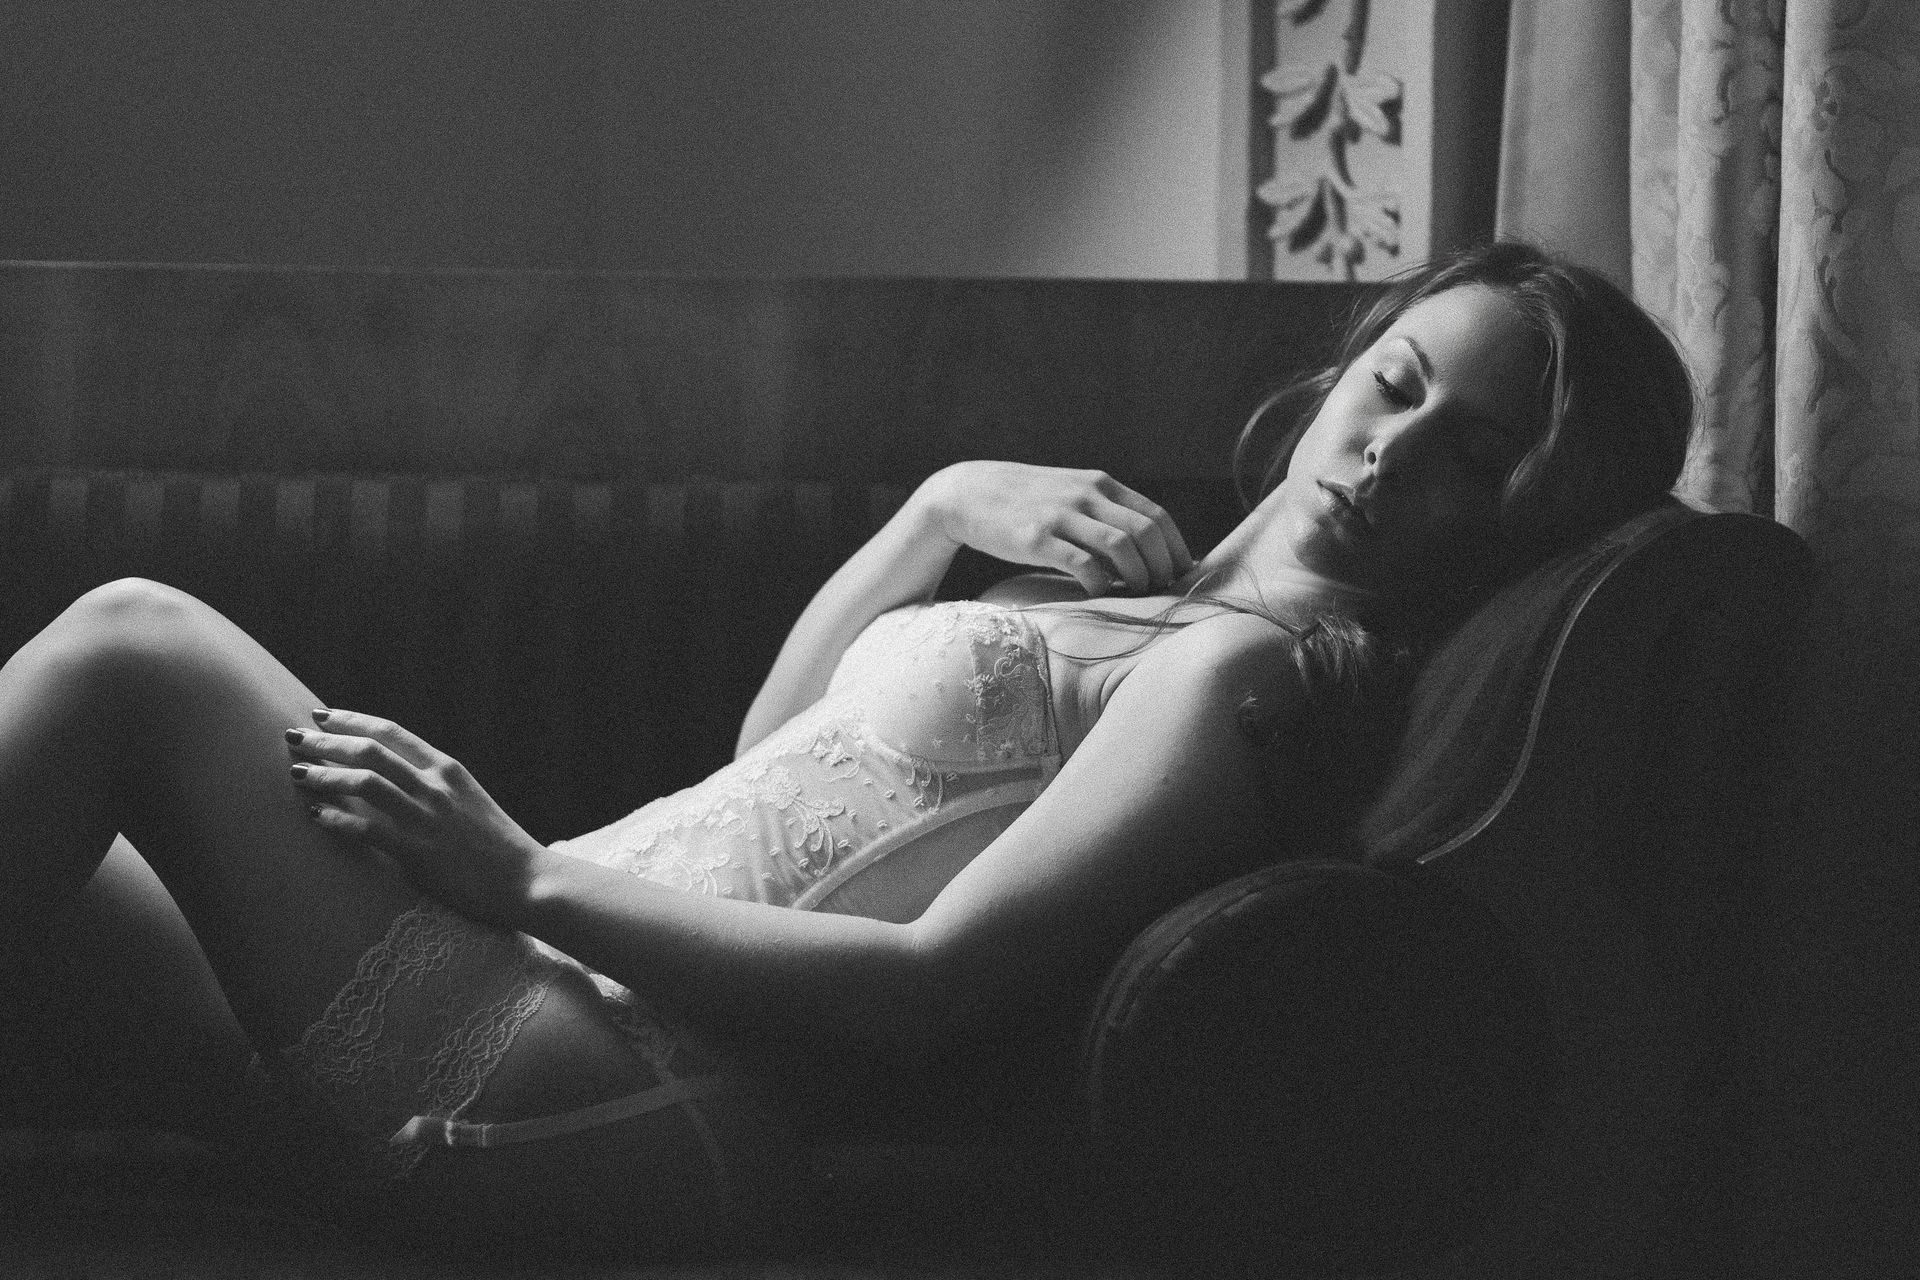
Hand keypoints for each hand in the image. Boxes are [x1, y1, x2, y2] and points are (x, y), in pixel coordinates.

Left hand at [286, 708, 546, 923]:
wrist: (527, 879)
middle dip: (326, 741)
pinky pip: (367, 830)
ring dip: (324, 775)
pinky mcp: (419, 852)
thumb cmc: (498, 846)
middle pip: (370, 750)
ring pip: (364, 782)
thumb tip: (400, 781)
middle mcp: (435, 786)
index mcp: (447, 769)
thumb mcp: (469, 801)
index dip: (352, 720)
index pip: (391, 732)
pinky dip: (337, 820)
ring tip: (296, 773)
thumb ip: (437, 787)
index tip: (323, 715)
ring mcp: (427, 817)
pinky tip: (317, 817)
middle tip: (293, 737)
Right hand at [917, 462, 1193, 596]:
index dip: (1176, 548)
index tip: (1181, 574)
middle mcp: (1086, 495)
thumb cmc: (1025, 502)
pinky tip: (1099, 592)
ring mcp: (1062, 515)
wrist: (968, 493)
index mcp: (1100, 484)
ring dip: (1138, 576)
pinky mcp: (1038, 538)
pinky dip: (1100, 583)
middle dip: (1162, 566)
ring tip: (1138, 593)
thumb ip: (1104, 513)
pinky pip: (1083, 564)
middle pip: (1145, 533)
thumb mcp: (1070, 494)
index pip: (1155, 516)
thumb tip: (1144, 551)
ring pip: (1121, 546)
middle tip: (1163, 590)